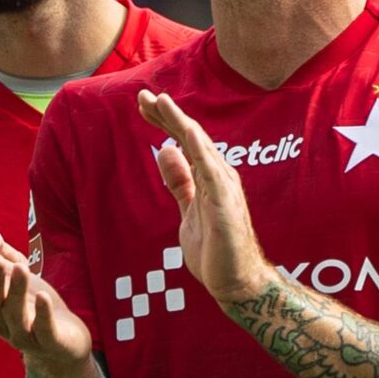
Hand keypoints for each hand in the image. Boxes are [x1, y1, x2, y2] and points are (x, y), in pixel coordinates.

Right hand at [0, 213, 91, 367]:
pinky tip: (43, 297)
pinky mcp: (48, 343)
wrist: (62, 341)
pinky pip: (43, 331)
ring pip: (15, 314)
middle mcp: (0, 322)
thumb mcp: (8, 272)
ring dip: (17, 291)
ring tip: (21, 268)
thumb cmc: (29, 303)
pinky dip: (42, 315)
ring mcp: (23, 335)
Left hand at [136, 91, 275, 305]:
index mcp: (209, 176)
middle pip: (190, 135)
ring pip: (198, 143)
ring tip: (158, 101)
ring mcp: (224, 185)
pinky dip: (196, 144)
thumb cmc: (215, 248)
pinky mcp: (224, 200)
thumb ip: (179, 182)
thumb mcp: (187, 209)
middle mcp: (218, 174)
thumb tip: (164, 151)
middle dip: (166, 114)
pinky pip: (209, 166)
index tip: (144, 105)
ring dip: (178, 120)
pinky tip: (182, 127)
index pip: (185, 141)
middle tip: (142, 95)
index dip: (165, 121)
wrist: (236, 282)